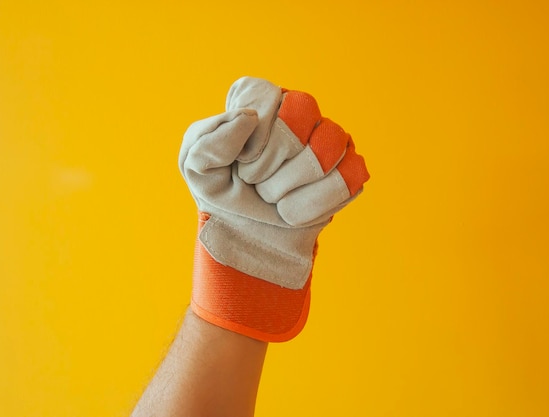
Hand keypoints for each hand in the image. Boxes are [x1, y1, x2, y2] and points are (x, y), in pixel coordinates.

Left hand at [179, 77, 368, 340]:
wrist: (249, 236)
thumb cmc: (223, 193)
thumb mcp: (197, 168)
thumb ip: (207, 141)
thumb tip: (249, 119)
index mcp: (260, 98)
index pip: (265, 98)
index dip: (251, 140)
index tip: (241, 164)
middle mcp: (299, 108)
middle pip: (298, 118)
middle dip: (270, 164)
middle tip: (257, 183)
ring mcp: (331, 137)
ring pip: (324, 151)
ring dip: (290, 187)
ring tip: (275, 198)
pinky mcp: (351, 168)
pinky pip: (349, 176)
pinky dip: (316, 203)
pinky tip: (296, 211)